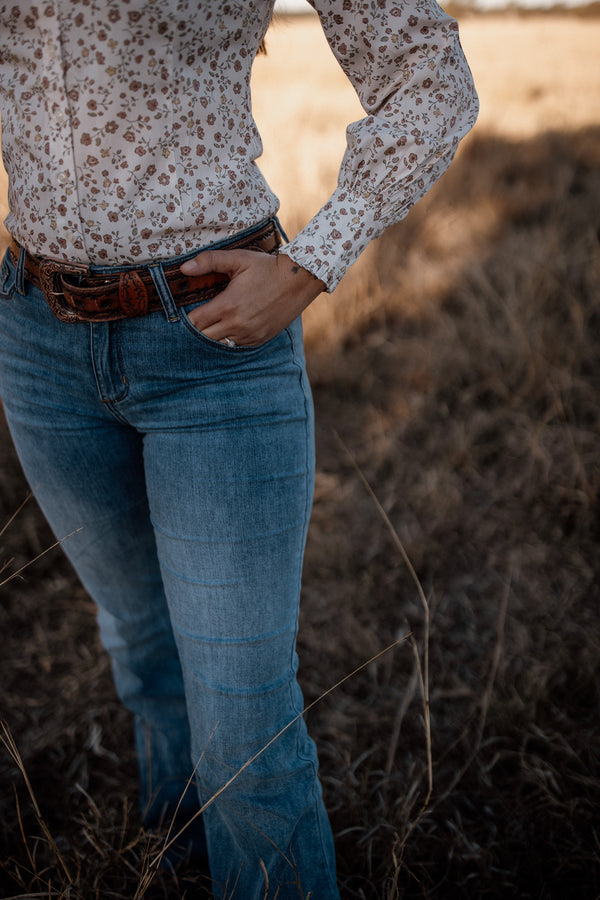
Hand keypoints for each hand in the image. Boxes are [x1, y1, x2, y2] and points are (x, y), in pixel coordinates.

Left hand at [179, 248, 324, 345]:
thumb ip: (208, 262)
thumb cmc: (266, 268)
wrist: (298, 280)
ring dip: (214, 334)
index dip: (188, 317)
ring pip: (220, 343)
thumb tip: (183, 268)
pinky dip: (231, 337)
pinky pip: (237, 345)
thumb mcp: (237, 259)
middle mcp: (237, 324)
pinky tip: (233, 325)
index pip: (195, 322)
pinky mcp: (259, 339)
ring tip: (215, 322)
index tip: (189, 310)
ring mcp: (249, 334)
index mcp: (228, 305)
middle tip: (201, 315)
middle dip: (199, 327)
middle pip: (204, 336)